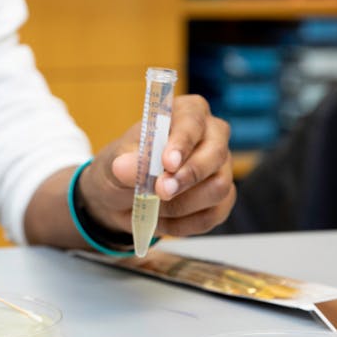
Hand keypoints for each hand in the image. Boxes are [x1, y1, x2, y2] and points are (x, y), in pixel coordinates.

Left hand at [81, 94, 235, 236]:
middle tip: (161, 191)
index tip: (167, 163)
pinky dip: (184, 222)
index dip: (183, 142)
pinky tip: (162, 219)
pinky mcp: (222, 199)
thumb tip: (125, 167)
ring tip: (153, 205)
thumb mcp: (114, 163)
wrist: (121, 197)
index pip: (193, 120)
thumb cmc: (123, 167)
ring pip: (218, 187)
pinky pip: (213, 214)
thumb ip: (123, 164)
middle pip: (216, 155)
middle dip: (188, 176)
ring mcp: (220, 168)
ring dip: (182, 203)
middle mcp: (211, 136)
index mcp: (186, 113)